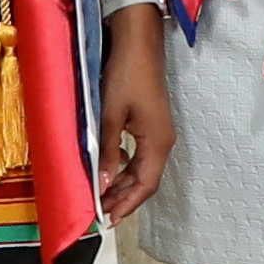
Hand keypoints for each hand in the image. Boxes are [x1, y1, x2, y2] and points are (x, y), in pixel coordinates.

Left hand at [97, 6, 177, 220]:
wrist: (138, 44)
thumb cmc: (126, 76)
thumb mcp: (111, 116)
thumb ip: (107, 152)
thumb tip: (102, 185)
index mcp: (158, 142)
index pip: (145, 185)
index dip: (127, 205)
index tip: (107, 220)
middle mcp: (162, 141)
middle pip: (145, 181)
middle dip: (123, 199)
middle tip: (100, 213)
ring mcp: (157, 133)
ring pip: (142, 169)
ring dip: (123, 184)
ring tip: (101, 196)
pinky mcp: (150, 124)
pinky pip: (140, 156)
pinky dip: (124, 167)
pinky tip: (108, 167)